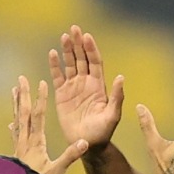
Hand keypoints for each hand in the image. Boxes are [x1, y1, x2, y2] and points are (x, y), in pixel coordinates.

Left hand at [10, 75, 87, 173]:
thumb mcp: (57, 171)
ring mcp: (18, 147)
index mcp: (36, 142)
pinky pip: (14, 135)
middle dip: (24, 95)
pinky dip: (13, 127)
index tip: (42, 83)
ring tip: (14, 91)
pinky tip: (11, 124)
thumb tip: (84, 142)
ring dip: (16, 105)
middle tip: (21, 79)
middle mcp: (25, 141)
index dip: (41, 99)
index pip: (39, 116)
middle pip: (24, 113)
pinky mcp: (16, 154)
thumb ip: (70, 156)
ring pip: (17, 120)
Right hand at [51, 25, 123, 149]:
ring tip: (64, 36)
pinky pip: (57, 76)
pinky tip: (52, 53)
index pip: (95, 62)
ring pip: (70, 64)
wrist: (87, 144)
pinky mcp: (62, 95)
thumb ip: (117, 97)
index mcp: (98, 85)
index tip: (87, 36)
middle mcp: (86, 83)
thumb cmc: (103, 132)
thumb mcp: (113, 115)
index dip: (91, 49)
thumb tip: (121, 77)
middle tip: (74, 28)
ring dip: (67, 50)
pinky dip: (55, 65)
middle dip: (78, 43)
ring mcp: (73, 88)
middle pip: (82, 58)